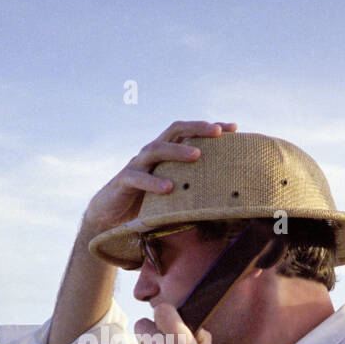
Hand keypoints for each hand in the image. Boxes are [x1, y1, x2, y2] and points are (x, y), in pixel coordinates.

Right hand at [82, 120, 237, 234]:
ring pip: (157, 150)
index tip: (234, 127)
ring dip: (178, 151)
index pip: (188, 132)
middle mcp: (151, 153)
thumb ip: (191, 187)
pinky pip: (138, 178)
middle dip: (197, 128)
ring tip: (197, 155)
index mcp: (165, 152)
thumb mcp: (173, 193)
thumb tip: (226, 196)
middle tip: (218, 132)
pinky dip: (154, 182)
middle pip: (174, 131)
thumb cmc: (146, 203)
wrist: (110, 216)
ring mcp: (137, 165)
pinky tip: (169, 188)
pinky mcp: (124, 181)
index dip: (209, 127)